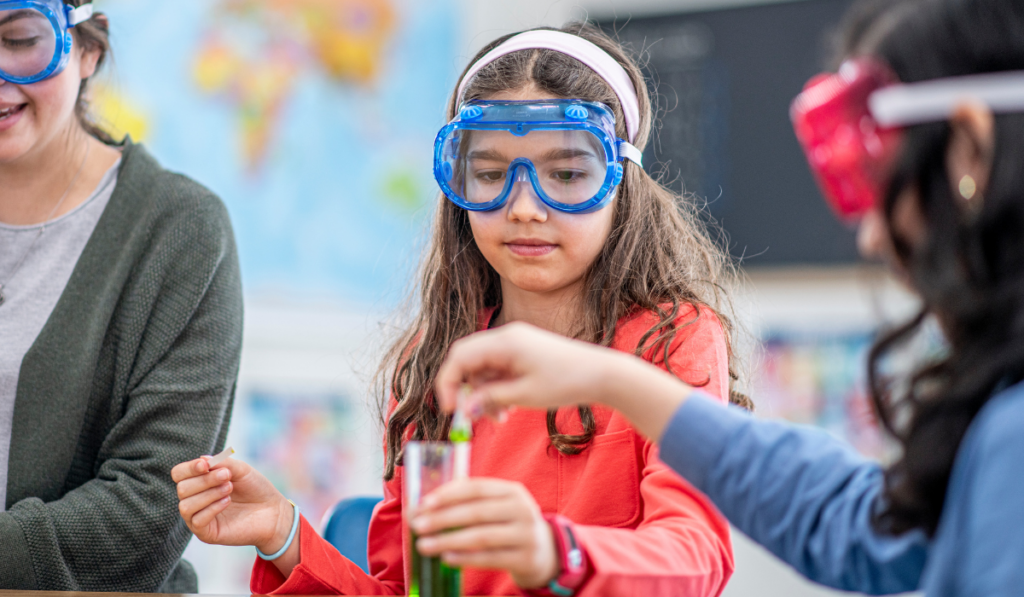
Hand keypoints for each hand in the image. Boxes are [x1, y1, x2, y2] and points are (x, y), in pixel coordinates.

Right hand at [171, 455, 293, 555]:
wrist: (273, 511)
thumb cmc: (255, 488)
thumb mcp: (240, 469)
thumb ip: (221, 463)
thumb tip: (201, 459)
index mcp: (199, 483)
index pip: (179, 474)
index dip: (189, 468)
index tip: (207, 465)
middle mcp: (195, 500)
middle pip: (182, 489)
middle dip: (204, 480)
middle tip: (227, 476)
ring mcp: (199, 518)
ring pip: (186, 506)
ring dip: (208, 494)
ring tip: (229, 488)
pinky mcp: (207, 534)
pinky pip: (197, 521)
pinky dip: (212, 508)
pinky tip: (227, 501)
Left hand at [410, 478, 558, 589]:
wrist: (544, 551)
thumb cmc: (509, 524)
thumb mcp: (499, 506)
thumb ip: (471, 501)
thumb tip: (427, 504)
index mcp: (512, 491)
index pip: (476, 488)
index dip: (448, 494)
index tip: (423, 504)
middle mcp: (522, 509)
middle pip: (476, 512)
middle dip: (442, 518)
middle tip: (417, 526)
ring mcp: (526, 534)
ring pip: (481, 537)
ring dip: (448, 541)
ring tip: (424, 545)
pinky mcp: (525, 558)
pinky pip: (489, 559)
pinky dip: (465, 558)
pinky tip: (446, 558)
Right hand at [435, 322, 624, 416]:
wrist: (602, 373)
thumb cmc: (566, 382)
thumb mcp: (525, 395)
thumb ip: (490, 399)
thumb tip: (463, 409)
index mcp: (504, 342)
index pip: (459, 357)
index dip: (448, 383)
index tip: (451, 411)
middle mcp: (506, 336)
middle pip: (468, 361)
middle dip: (466, 390)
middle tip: (473, 418)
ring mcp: (515, 342)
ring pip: (482, 368)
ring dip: (484, 394)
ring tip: (501, 418)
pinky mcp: (523, 351)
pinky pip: (497, 369)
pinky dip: (497, 389)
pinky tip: (508, 409)